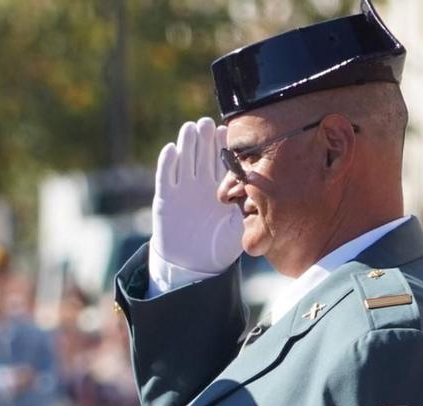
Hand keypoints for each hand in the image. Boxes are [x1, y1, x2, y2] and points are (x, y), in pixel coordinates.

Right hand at [151, 118, 244, 277]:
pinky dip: (167, 162)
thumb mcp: (238, 230)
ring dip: (187, 143)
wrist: (193, 264)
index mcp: (220, 185)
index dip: (224, 145)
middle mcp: (201, 181)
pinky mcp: (165, 196)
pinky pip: (165, 176)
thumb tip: (257, 196)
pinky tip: (172, 149)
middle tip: (208, 124)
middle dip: (205, 138)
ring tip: (191, 129)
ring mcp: (182, 186)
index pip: (222, 160)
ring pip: (184, 158)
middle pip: (202, 153)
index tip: (229, 132)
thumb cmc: (219, 246)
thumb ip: (245, 213)